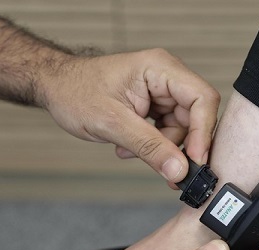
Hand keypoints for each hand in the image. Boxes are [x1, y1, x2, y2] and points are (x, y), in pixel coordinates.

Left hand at [38, 49, 220, 182]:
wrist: (55, 88)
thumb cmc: (75, 92)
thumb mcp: (112, 123)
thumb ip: (149, 147)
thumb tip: (179, 170)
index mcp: (159, 68)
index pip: (201, 98)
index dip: (203, 131)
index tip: (194, 160)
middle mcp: (166, 76)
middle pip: (195, 116)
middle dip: (181, 145)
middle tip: (170, 171)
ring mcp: (161, 91)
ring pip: (182, 127)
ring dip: (161, 147)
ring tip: (130, 150)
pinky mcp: (154, 105)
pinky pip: (167, 130)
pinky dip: (153, 144)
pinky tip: (129, 146)